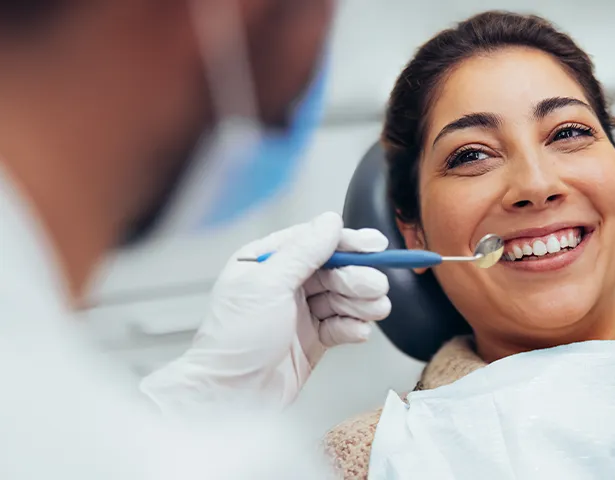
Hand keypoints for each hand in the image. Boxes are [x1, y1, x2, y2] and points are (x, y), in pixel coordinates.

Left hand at [140, 212, 390, 415]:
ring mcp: (299, 313)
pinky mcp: (312, 340)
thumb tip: (329, 223)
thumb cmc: (233, 342)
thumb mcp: (267, 285)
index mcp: (265, 263)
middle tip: (375, 286)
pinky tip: (359, 330)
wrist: (230, 397)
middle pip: (333, 270)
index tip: (374, 245)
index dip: (346, 242)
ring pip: (342, 297)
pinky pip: (342, 325)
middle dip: (357, 277)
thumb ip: (303, 252)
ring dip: (361, 302)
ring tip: (374, 309)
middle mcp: (283, 285)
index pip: (313, 241)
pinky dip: (354, 327)